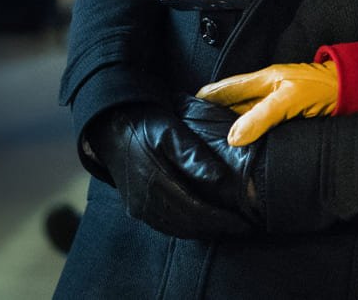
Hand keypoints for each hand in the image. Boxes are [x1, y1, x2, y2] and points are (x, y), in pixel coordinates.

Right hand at [82, 102, 257, 238]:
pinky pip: (165, 226)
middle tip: (242, 227)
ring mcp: (139, 207)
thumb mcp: (173, 131)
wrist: (113, 127)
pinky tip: (200, 222)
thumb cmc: (147, 125)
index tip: (244, 222)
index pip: (196, 211)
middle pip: (188, 225)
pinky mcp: (136, 208)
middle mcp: (146, 200)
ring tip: (226, 226)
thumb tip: (221, 179)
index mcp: (156, 181)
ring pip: (177, 229)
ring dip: (203, 231)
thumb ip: (195, 156)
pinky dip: (186, 227)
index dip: (222, 220)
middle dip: (217, 229)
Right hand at [197, 60, 339, 145]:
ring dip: (231, 129)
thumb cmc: (325, 88)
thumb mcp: (289, 100)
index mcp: (262, 81)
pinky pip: (261, 128)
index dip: (206, 98)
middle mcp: (266, 92)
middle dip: (213, 116)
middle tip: (195, 134)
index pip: (225, 88)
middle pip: (232, 104)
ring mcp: (276, 105)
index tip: (186, 110)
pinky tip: (245, 150)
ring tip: (213, 146)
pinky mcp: (287, 119)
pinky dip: (249, 137)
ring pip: (245, 117)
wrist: (356, 91)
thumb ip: (261, 116)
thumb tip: (233, 137)